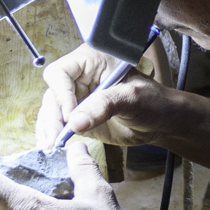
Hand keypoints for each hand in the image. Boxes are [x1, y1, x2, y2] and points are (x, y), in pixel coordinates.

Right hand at [35, 42, 170, 149]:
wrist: (160, 120)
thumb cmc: (152, 100)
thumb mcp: (132, 98)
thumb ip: (105, 105)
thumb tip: (74, 122)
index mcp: (91, 61)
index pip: (62, 73)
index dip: (62, 94)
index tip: (71, 116)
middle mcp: (79, 78)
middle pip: (53, 94)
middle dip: (52, 117)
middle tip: (54, 140)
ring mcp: (77, 99)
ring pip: (51, 111)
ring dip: (49, 129)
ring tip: (50, 147)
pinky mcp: (78, 118)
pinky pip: (59, 125)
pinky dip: (53, 136)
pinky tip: (51, 148)